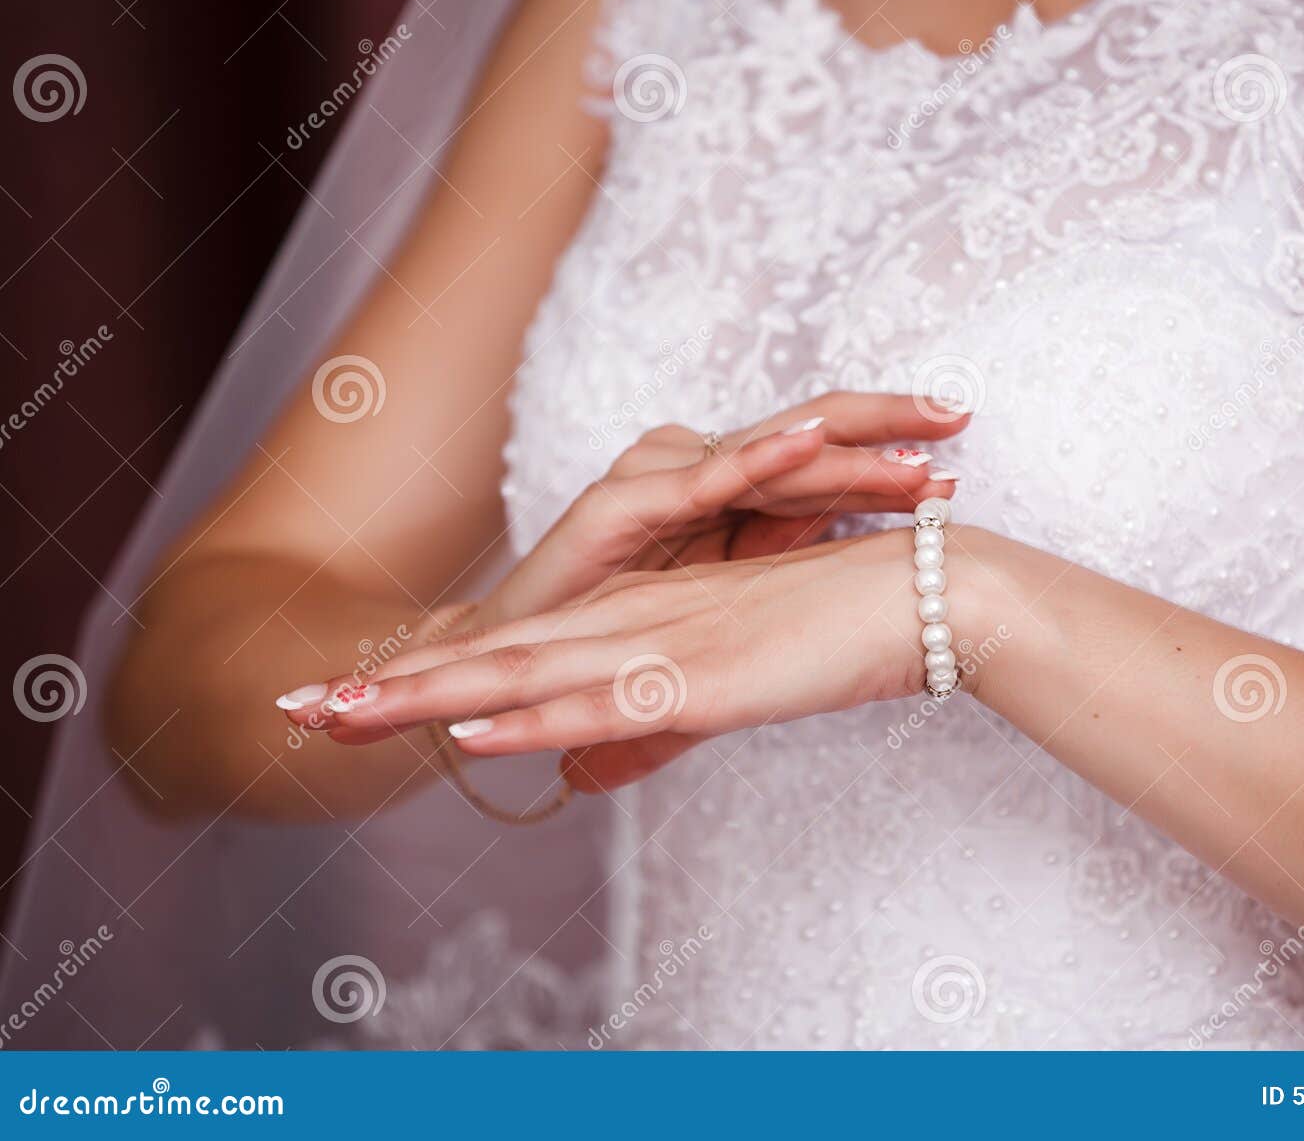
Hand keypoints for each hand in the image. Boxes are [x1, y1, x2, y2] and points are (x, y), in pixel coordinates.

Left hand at [281, 528, 1003, 791]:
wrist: (926, 596)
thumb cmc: (836, 638)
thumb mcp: (722, 693)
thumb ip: (642, 732)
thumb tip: (576, 779)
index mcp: (638, 621)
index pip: (517, 653)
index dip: (431, 678)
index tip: (359, 703)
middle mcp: (635, 622)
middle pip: (496, 657)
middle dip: (396, 687)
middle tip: (304, 710)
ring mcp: (666, 644)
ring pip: (525, 673)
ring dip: (429, 696)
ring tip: (342, 717)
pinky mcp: (708, 672)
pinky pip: (604, 697)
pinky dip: (529, 711)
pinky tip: (468, 726)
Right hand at [479, 392, 967, 622]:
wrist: (508, 657)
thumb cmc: (618, 630)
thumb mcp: (727, 607)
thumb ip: (787, 572)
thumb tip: (879, 561)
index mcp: (728, 494)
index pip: (825, 463)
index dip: (891, 458)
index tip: (962, 461)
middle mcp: (696, 470)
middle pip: (809, 436)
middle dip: (886, 426)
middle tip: (959, 415)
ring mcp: (657, 479)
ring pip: (769, 451)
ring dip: (844, 448)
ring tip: (914, 440)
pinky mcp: (618, 508)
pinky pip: (701, 481)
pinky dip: (759, 459)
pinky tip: (812, 444)